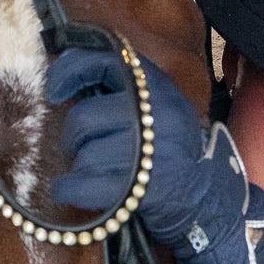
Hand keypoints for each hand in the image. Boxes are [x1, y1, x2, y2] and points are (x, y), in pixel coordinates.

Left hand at [46, 47, 263, 263]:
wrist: (209, 202)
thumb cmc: (175, 155)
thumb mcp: (162, 109)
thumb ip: (127, 90)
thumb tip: (70, 80)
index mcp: (158, 89)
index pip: (104, 61)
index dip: (70, 71)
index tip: (55, 90)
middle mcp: (155, 115)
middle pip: (85, 118)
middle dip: (73, 138)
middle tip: (80, 148)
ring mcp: (148, 154)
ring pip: (84, 155)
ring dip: (77, 168)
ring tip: (88, 174)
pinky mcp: (138, 190)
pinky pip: (83, 185)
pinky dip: (68, 190)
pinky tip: (69, 191)